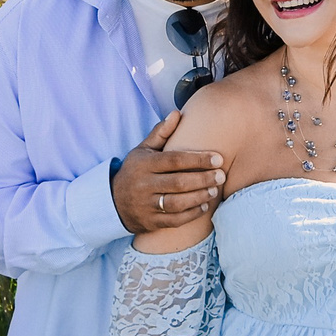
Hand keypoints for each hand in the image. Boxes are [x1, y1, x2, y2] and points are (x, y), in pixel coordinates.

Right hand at [113, 111, 225, 233]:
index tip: (218, 158)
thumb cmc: (135, 171)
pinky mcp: (150, 222)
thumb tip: (177, 113)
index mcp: (144, 164)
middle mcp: (144, 185)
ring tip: (215, 190)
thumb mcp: (143, 150)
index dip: (198, 159)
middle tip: (222, 176)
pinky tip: (204, 206)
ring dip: (199, 197)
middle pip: (178, 182)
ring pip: (177, 203)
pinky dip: (191, 214)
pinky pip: (174, 220)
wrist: (113, 202)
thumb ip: (161, 133)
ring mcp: (146, 205)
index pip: (174, 160)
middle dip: (203, 179)